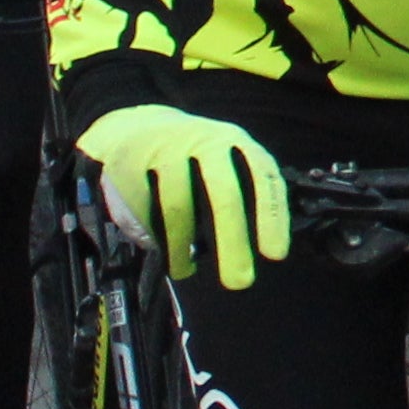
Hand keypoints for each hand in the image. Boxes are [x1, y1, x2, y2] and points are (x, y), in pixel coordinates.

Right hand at [80, 104, 291, 290]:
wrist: (136, 125)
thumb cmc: (191, 158)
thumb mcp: (224, 163)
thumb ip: (239, 197)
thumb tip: (248, 250)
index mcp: (236, 141)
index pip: (263, 176)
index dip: (272, 215)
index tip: (275, 255)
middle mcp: (205, 139)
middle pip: (224, 193)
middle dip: (233, 240)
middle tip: (239, 282)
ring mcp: (167, 146)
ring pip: (178, 205)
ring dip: (182, 246)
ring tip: (184, 271)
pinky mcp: (132, 158)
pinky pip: (143, 205)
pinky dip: (150, 232)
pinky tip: (156, 246)